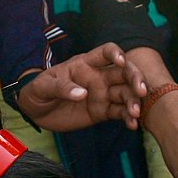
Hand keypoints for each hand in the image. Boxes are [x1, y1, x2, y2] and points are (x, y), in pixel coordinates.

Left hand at [18, 45, 146, 132]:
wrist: (36, 111)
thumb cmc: (39, 91)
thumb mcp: (43, 86)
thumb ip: (62, 87)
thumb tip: (82, 93)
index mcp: (85, 64)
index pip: (106, 52)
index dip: (116, 54)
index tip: (121, 62)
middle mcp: (99, 77)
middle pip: (124, 72)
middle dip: (135, 79)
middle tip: (141, 91)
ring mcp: (103, 94)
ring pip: (126, 93)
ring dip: (134, 101)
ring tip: (135, 113)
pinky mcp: (103, 112)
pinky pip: (119, 113)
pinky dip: (128, 118)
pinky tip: (133, 125)